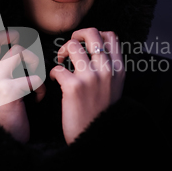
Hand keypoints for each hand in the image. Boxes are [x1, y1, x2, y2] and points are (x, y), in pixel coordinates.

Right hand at [0, 30, 44, 142]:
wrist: (2, 141)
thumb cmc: (2, 116)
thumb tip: (8, 48)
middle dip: (11, 35)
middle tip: (19, 42)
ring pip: (18, 52)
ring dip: (34, 64)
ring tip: (35, 81)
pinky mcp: (8, 91)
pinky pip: (34, 77)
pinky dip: (41, 88)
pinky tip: (37, 98)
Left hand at [50, 28, 124, 144]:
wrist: (95, 138)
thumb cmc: (101, 112)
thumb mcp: (115, 87)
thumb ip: (109, 68)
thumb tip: (97, 48)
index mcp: (118, 68)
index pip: (110, 35)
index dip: (95, 34)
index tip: (85, 45)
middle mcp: (107, 70)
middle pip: (91, 33)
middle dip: (76, 35)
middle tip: (69, 49)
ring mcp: (91, 77)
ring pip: (72, 45)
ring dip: (62, 52)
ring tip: (61, 64)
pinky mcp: (74, 87)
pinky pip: (57, 67)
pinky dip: (52, 72)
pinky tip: (55, 81)